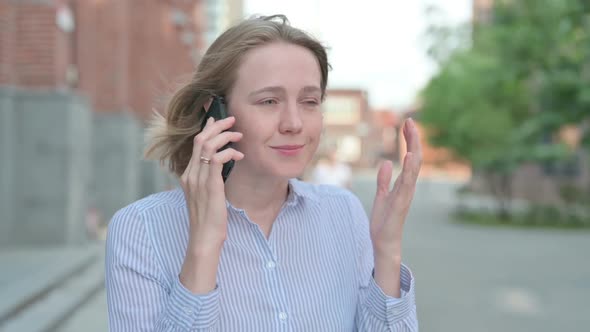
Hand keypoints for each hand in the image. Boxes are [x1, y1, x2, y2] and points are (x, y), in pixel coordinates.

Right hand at [180, 116, 243, 251]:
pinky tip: (239, 155)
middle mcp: (190, 174)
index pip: (196, 145)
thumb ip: (209, 180)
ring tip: (238, 135)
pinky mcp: (209, 185)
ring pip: (208, 145)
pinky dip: (229, 152)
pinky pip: (217, 159)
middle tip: (231, 119)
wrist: (204, 237)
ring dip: (224, 136)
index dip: (206, 129)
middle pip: (200, 139)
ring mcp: (198, 179)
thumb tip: (221, 167)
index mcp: (188, 175)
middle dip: (217, 126)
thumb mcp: (207, 196)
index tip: (216, 120)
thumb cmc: (209, 219)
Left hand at [370, 118, 421, 256]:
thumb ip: (384, 180)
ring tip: (411, 132)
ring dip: (413, 148)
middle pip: (415, 158)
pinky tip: (408, 155)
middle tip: (410, 121)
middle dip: (413, 139)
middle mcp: (408, 186)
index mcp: (404, 183)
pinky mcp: (401, 201)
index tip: (407, 124)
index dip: (409, 140)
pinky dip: (408, 169)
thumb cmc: (384, 221)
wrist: (384, 242)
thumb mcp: (381, 195)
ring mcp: (406, 193)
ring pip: (414, 167)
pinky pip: (407, 182)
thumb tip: (386, 163)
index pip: (410, 157)